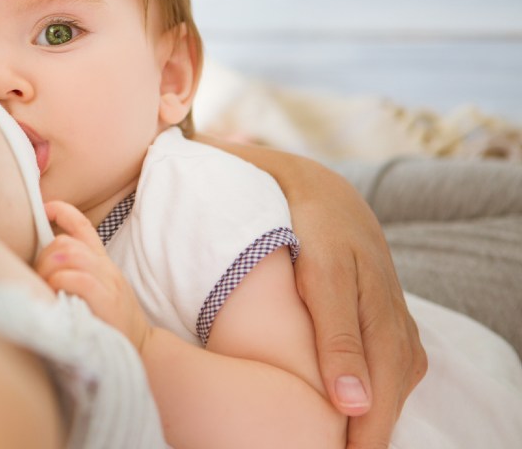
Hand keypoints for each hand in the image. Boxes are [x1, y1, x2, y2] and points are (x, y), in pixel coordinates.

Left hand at [35, 200, 151, 350]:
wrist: (142, 350)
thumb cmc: (110, 324)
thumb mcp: (96, 292)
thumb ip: (76, 275)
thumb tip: (42, 269)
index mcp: (102, 263)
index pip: (83, 226)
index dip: (63, 211)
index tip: (45, 208)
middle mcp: (106, 268)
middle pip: (66, 242)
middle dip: (44, 257)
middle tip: (40, 280)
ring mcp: (109, 283)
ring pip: (70, 255)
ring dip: (49, 270)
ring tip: (46, 289)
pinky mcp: (107, 302)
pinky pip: (78, 279)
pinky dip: (61, 282)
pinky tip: (56, 294)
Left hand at [193, 134, 426, 447]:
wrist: (326, 185)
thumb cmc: (268, 188)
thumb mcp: (242, 170)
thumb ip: (204, 164)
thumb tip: (154, 142)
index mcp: (322, 233)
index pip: (334, 297)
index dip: (341, 350)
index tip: (343, 400)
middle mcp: (362, 262)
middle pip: (378, 338)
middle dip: (372, 400)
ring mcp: (385, 286)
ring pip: (400, 352)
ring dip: (386, 408)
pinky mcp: (394, 307)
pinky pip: (408, 354)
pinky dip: (397, 393)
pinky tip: (373, 431)